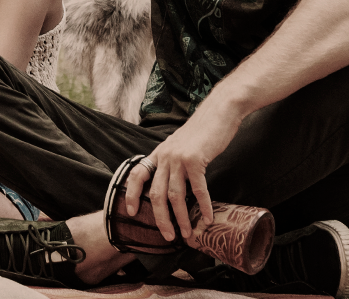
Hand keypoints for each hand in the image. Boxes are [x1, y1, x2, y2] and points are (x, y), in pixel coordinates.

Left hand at [120, 102, 243, 240]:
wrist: (219, 111)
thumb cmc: (202, 131)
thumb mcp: (180, 145)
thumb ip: (174, 162)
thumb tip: (174, 184)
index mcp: (159, 153)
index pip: (137, 174)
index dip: (131, 193)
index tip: (130, 211)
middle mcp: (165, 156)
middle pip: (156, 193)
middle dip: (160, 218)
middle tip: (167, 235)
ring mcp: (179, 158)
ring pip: (175, 195)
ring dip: (181, 218)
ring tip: (188, 233)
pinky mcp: (196, 160)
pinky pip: (198, 189)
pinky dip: (203, 206)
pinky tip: (207, 219)